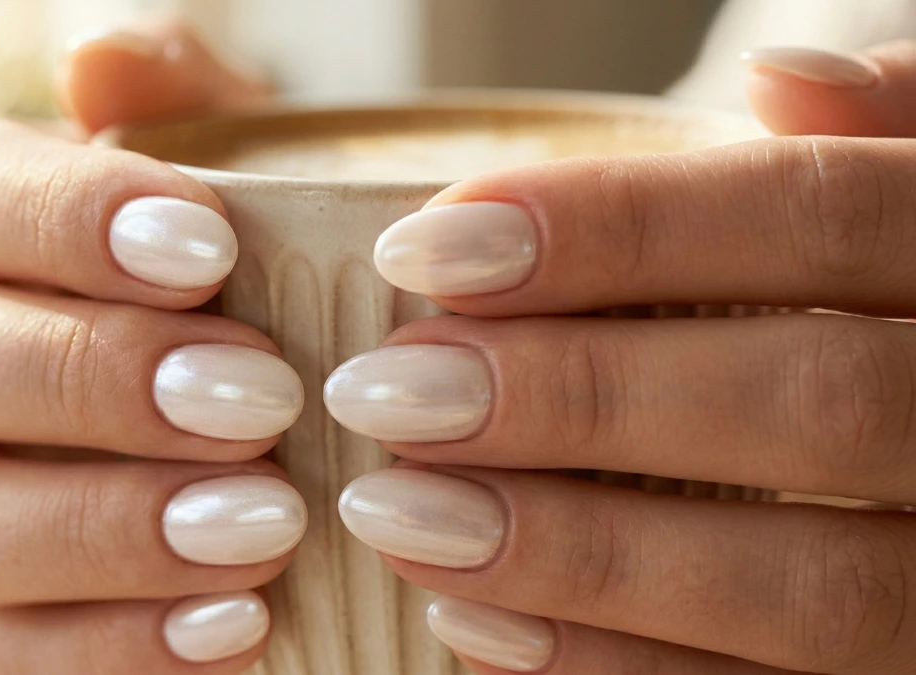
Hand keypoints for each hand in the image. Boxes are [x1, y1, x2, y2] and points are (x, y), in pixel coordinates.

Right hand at [0, 19, 300, 673]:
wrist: (210, 400)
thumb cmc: (212, 264)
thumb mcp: (212, 158)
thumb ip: (169, 93)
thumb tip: (100, 58)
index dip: (66, 220)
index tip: (211, 249)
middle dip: (98, 379)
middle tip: (261, 395)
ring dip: (111, 525)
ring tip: (264, 521)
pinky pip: (3, 651)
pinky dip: (118, 645)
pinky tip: (239, 623)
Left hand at [330, 43, 915, 673]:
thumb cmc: (893, 301)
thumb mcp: (912, 199)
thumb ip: (874, 142)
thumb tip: (780, 81)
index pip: (819, 218)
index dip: (621, 228)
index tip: (427, 246)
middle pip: (809, 403)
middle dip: (577, 395)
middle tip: (387, 390)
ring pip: (805, 587)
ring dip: (572, 551)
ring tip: (393, 510)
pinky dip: (612, 668)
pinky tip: (472, 621)